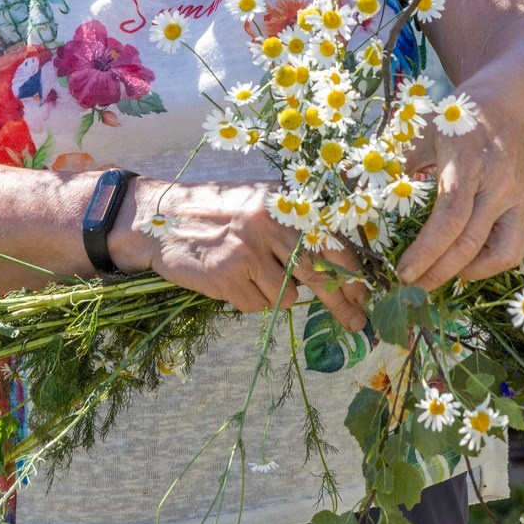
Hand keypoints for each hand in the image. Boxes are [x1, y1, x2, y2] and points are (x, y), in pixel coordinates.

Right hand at [121, 180, 367, 329]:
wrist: (161, 219)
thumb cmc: (220, 211)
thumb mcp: (262, 200)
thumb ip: (298, 219)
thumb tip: (343, 252)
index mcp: (282, 203)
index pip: (330, 240)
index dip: (351, 272)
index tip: (362, 293)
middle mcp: (268, 224)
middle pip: (318, 275)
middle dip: (341, 303)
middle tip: (355, 323)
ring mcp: (247, 251)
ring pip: (287, 296)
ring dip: (277, 295)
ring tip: (253, 275)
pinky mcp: (226, 276)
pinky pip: (257, 306)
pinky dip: (250, 300)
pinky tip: (233, 280)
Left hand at [397, 99, 523, 290]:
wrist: (510, 108)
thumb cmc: (459, 119)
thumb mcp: (423, 132)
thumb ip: (398, 165)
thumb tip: (361, 196)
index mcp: (468, 162)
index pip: (450, 217)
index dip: (426, 252)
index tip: (402, 272)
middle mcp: (499, 184)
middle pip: (470, 243)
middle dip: (437, 273)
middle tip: (410, 287)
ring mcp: (520, 199)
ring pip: (502, 254)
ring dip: (466, 274)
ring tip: (437, 275)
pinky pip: (515, 250)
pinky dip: (489, 265)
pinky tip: (465, 264)